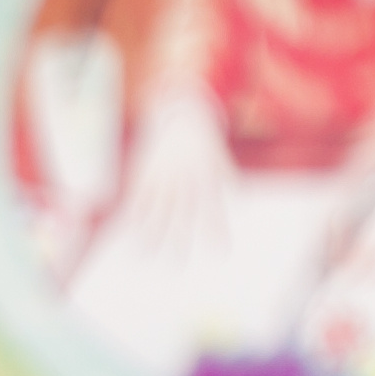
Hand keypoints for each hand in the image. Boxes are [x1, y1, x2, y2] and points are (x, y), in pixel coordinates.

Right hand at [115, 89, 234, 264]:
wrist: (177, 109)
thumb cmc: (201, 137)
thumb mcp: (219, 155)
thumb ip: (227, 179)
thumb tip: (239, 204)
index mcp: (206, 174)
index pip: (213, 208)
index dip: (217, 230)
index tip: (221, 253)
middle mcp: (185, 178)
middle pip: (182, 215)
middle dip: (179, 241)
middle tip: (176, 266)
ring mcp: (163, 175)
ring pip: (158, 210)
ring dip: (153, 234)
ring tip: (149, 256)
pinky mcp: (146, 172)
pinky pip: (141, 198)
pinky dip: (138, 215)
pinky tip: (135, 232)